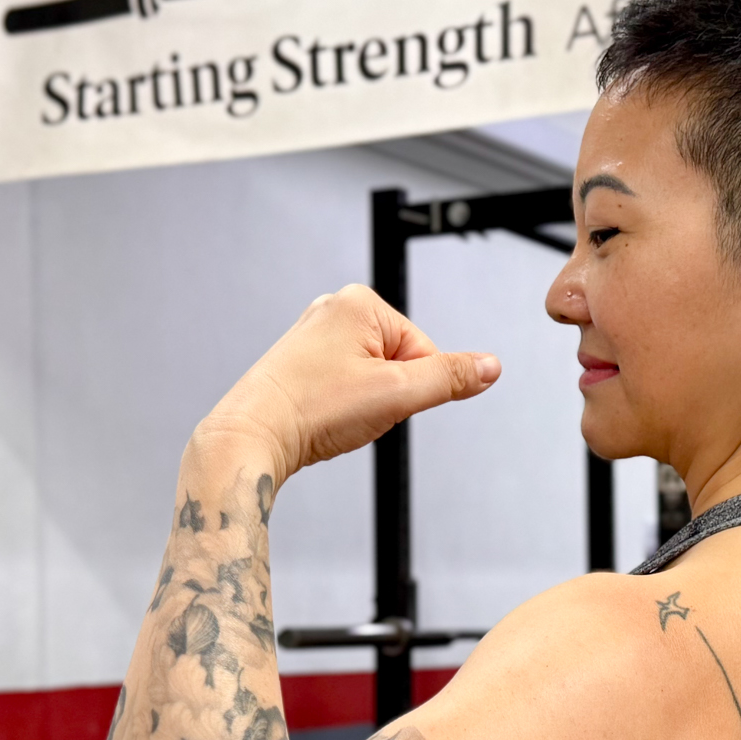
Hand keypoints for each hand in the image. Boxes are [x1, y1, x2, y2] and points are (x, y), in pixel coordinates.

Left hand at [200, 286, 500, 483]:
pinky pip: (344, 387)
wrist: (250, 436)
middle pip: (398, 363)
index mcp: (360, 303)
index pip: (423, 351)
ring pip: (371, 379)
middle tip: (352, 411)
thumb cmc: (312, 409)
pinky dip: (340, 408)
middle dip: (386, 397)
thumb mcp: (397, 395)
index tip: (377, 403)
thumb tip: (490, 366)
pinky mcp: (300, 362)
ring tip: (332, 415)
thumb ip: (449, 378)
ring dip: (363, 406)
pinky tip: (320, 417)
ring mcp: (314, 335)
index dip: (411, 389)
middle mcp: (334, 309)